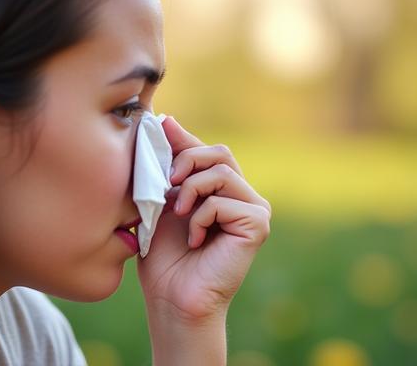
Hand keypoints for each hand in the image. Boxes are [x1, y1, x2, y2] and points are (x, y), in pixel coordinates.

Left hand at [136, 116, 271, 323]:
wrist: (173, 298)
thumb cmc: (164, 255)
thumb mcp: (163, 200)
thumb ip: (171, 164)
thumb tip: (167, 119)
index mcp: (223, 189)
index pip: (208, 150)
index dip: (183, 142)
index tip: (158, 134)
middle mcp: (243, 195)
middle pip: (220, 152)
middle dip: (186, 162)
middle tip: (166, 185)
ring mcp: (255, 209)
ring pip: (221, 172)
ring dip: (190, 191)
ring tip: (178, 215)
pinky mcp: (258, 224)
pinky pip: (224, 201)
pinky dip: (200, 217)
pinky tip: (196, 240)